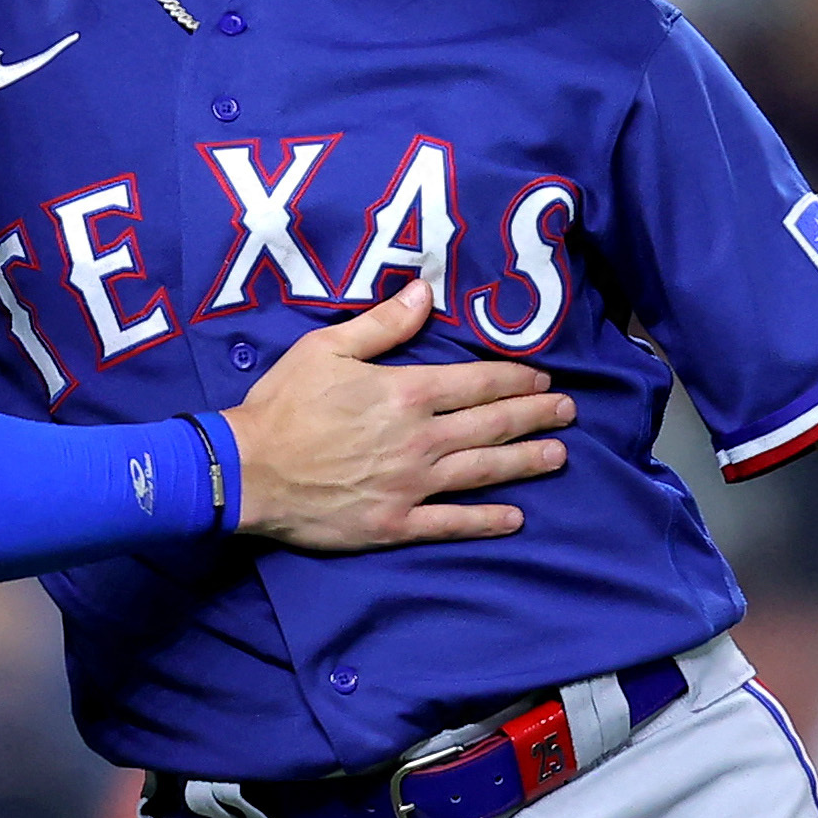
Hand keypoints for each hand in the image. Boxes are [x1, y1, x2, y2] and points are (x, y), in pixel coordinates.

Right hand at [223, 280, 570, 552]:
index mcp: (406, 393)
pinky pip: (451, 523)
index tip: (544, 379)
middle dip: (536, 416)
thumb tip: (425, 293)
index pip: (477, 384)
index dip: (515, 380)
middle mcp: (420, 439)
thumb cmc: (283, 405)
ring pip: (483, 471)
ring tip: (559, 455)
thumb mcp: (326, 349)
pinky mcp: (396, 523)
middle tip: (569, 412)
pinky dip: (486, 521)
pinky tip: (515, 518)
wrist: (248, 470)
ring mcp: (411, 485)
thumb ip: (382, 324)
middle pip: (492, 426)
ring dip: (526, 462)